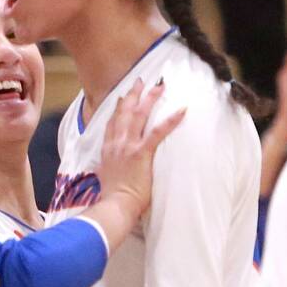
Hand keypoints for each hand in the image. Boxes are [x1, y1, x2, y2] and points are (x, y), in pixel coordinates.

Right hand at [96, 79, 185, 218]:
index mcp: (107, 150)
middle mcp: (116, 143)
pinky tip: (182, 110)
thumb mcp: (104, 177)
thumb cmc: (112, 197)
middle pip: (124, 112)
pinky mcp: (141, 153)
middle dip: (133, 95)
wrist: (114, 205)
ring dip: (149, 98)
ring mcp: (128, 146)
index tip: (123, 97)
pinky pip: (158, 132)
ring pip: (138, 115)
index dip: (117, 108)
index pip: (111, 123)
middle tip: (141, 81)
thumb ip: (107, 168)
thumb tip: (108, 169)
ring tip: (160, 86)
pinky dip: (171, 120)